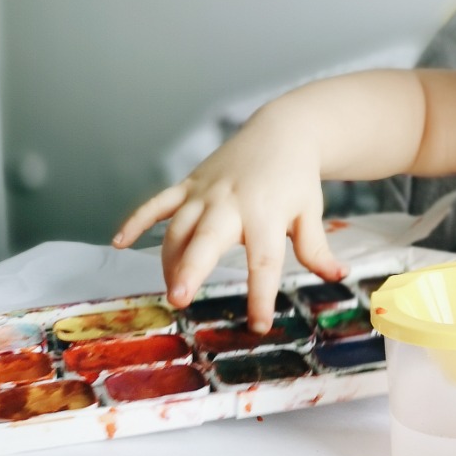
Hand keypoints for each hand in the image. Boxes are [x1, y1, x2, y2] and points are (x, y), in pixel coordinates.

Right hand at [112, 111, 345, 330]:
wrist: (282, 131)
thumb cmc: (296, 178)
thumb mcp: (311, 212)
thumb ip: (317, 248)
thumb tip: (337, 277)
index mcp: (266, 214)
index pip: (263, 261)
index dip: (260, 295)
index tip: (258, 325)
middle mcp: (230, 203)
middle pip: (207, 239)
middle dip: (191, 269)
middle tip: (179, 298)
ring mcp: (205, 192)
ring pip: (178, 227)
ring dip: (169, 259)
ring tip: (171, 290)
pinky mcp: (189, 184)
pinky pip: (157, 203)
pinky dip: (136, 220)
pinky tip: (118, 243)